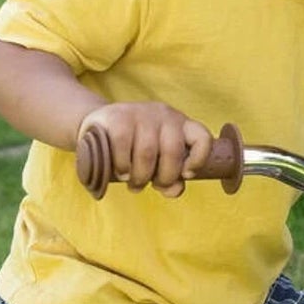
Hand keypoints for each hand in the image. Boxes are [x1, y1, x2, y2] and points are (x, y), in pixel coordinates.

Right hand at [75, 102, 212, 197]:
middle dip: (164, 177)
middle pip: (172, 152)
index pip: (202, 138)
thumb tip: (174, 190)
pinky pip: (123, 145)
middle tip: (151, 185)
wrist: (101, 126)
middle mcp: (165, 115)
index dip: (199, 159)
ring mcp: (141, 113)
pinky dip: (123, 165)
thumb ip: (171, 178)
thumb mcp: (157, 162)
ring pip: (147, 152)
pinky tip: (121, 172)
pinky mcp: (117, 116)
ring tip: (133, 184)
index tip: (186, 175)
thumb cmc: (136, 148)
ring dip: (140, 176)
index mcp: (181, 125)